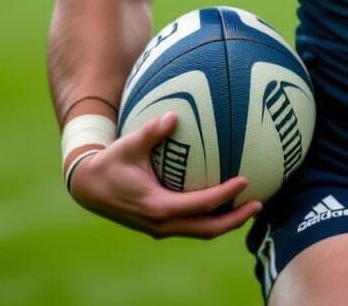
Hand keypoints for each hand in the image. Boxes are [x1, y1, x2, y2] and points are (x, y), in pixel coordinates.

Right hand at [69, 111, 261, 238]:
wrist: (88, 188)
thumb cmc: (110, 162)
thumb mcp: (128, 145)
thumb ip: (151, 132)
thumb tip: (173, 115)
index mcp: (157, 206)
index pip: (200, 205)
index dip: (224, 195)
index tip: (246, 181)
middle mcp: (161, 223)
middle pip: (206, 229)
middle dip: (235, 219)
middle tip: (260, 203)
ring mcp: (160, 227)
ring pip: (200, 231)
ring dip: (225, 222)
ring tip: (249, 206)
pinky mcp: (159, 224)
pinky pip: (191, 224)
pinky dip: (210, 217)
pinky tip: (224, 200)